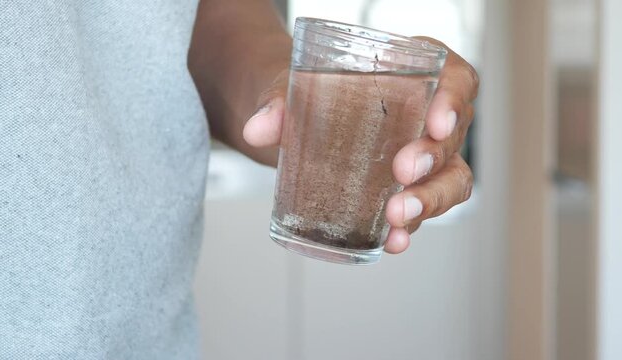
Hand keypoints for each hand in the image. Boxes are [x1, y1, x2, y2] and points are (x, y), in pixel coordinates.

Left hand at [243, 38, 478, 253]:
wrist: (292, 122)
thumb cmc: (304, 93)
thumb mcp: (288, 87)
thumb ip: (276, 102)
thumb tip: (257, 129)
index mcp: (413, 73)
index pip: (455, 78)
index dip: (455, 99)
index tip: (437, 122)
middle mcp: (426, 116)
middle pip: (452, 136)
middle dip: (435, 158)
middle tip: (404, 172)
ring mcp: (421, 156)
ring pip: (449, 179)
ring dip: (430, 200)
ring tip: (398, 218)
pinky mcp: (406, 189)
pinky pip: (421, 208)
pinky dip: (410, 227)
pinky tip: (393, 241)